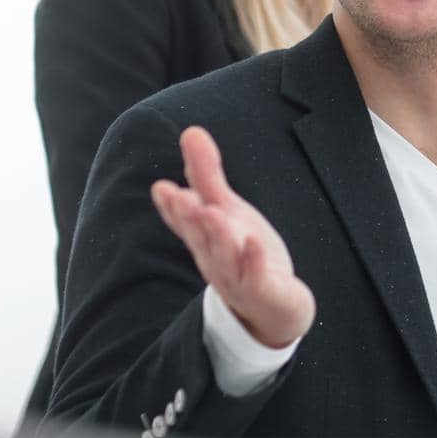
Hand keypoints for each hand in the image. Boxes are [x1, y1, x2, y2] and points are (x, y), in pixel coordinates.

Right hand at [151, 126, 314, 347]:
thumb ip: (207, 175)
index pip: (185, 222)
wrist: (275, 306)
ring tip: (213, 214)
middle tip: (180, 196)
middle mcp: (216, 258)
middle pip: (200, 238)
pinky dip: (253, 262)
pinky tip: (252, 244)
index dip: (173, 207)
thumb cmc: (244, 253)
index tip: (161, 188)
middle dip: (190, 217)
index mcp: (204, 239)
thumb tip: (191, 131)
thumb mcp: (227, 210)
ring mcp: (239, 278)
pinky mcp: (265, 291)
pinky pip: (257, 278)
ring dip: (217, 237)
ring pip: (225, 258)